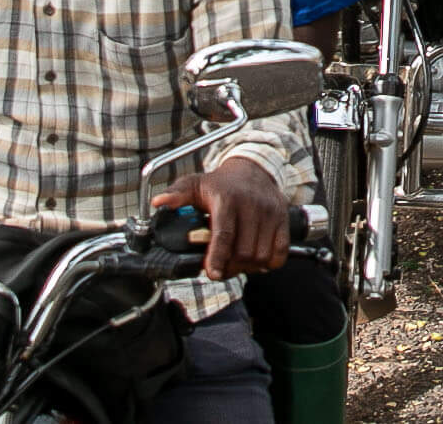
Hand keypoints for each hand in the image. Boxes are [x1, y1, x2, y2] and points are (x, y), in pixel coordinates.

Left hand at [152, 159, 289, 281]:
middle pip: (243, 251)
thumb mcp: (195, 183)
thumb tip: (159, 202)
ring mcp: (270, 213)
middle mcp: (252, 205)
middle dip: (230, 266)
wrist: (253, 169)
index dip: (217, 257)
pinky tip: (255, 258)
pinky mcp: (283, 219)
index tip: (212, 273)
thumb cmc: (221, 183)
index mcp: (227, 199)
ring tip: (235, 263)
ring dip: (247, 267)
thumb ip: (177, 193)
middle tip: (220, 268)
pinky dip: (268, 262)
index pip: (224, 234)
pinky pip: (280, 251)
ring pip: (261, 255)